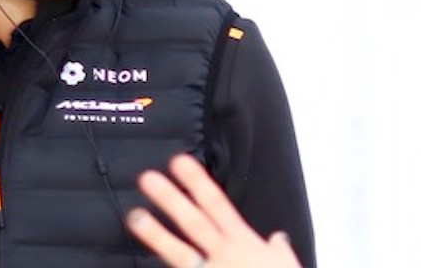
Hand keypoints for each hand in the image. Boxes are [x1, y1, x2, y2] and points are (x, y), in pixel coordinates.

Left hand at [127, 154, 301, 267]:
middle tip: (147, 179)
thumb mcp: (285, 265)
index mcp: (244, 243)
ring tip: (134, 216)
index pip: (217, 205)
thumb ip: (277, 249)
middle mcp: (224, 255)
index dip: (197, 182)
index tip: (179, 162)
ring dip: (155, 234)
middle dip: (171, 199)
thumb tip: (278, 238)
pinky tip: (143, 263)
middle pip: (193, 222)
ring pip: (179, 252)